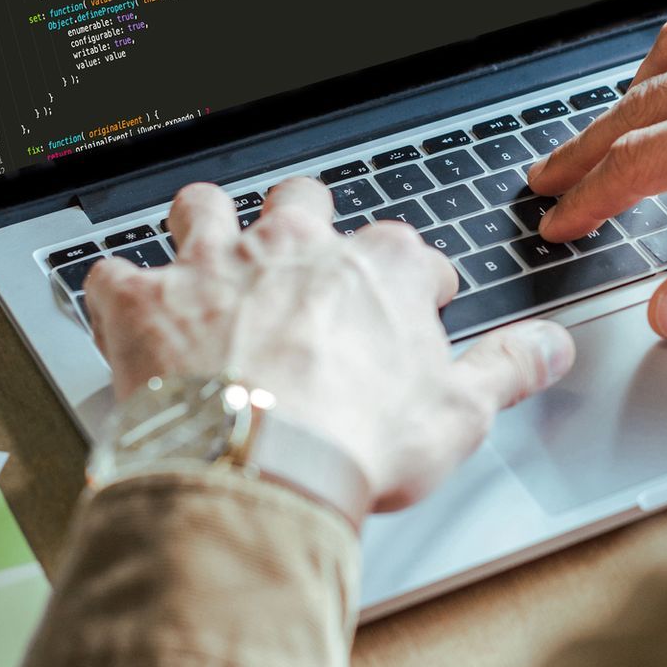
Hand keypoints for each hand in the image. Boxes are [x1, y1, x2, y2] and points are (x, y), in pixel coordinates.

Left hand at [83, 179, 575, 510]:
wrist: (256, 466)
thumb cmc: (356, 440)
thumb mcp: (462, 412)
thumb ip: (511, 370)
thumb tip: (553, 349)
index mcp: (378, 269)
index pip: (410, 251)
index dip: (415, 279)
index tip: (418, 306)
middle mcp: (295, 248)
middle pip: (302, 200)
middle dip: (306, 218)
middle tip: (307, 255)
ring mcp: (214, 267)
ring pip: (204, 207)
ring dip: (205, 223)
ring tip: (208, 246)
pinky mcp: (145, 303)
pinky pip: (112, 273)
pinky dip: (114, 287)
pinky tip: (120, 304)